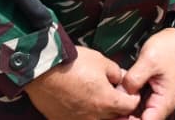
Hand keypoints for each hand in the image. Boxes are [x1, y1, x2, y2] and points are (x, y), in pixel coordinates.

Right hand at [24, 47, 139, 119]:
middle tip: (111, 94)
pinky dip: (82, 113)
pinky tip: (78, 101)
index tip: (129, 92)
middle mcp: (95, 117)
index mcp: (107, 102)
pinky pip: (80, 119)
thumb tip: (120, 78)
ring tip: (93, 97)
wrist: (42, 69)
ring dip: (100, 111)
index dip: (133, 97)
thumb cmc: (70, 63)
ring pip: (98, 119)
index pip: (131, 105)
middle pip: (115, 116)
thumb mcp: (100, 60)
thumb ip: (115, 71)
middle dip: (117, 106)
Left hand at [120, 28, 174, 119]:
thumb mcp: (149, 61)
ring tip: (114, 102)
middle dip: (127, 114)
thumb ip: (134, 78)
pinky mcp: (153, 90)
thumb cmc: (170, 48)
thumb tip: (122, 91)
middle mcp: (163, 101)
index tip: (118, 115)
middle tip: (112, 109)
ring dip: (128, 108)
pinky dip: (130, 99)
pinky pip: (140, 100)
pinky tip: (120, 94)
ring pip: (140, 111)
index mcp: (166, 99)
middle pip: (143, 118)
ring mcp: (158, 96)